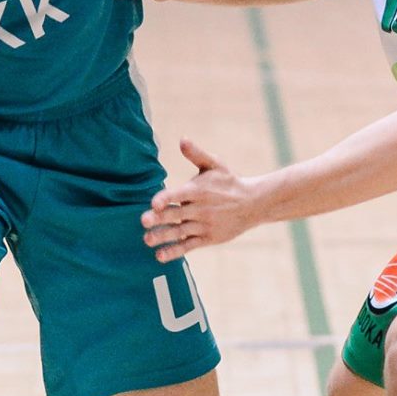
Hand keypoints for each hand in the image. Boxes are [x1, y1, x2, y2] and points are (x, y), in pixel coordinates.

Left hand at [141, 138, 259, 261]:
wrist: (253, 203)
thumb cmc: (229, 182)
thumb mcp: (215, 165)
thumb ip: (197, 154)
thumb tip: (182, 139)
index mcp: (199, 190)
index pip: (180, 194)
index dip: (166, 198)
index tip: (154, 203)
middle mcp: (201, 209)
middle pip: (177, 214)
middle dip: (159, 218)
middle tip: (143, 221)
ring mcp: (204, 225)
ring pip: (180, 232)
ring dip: (163, 236)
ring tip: (147, 240)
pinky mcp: (208, 238)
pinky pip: (189, 246)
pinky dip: (175, 251)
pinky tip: (160, 256)